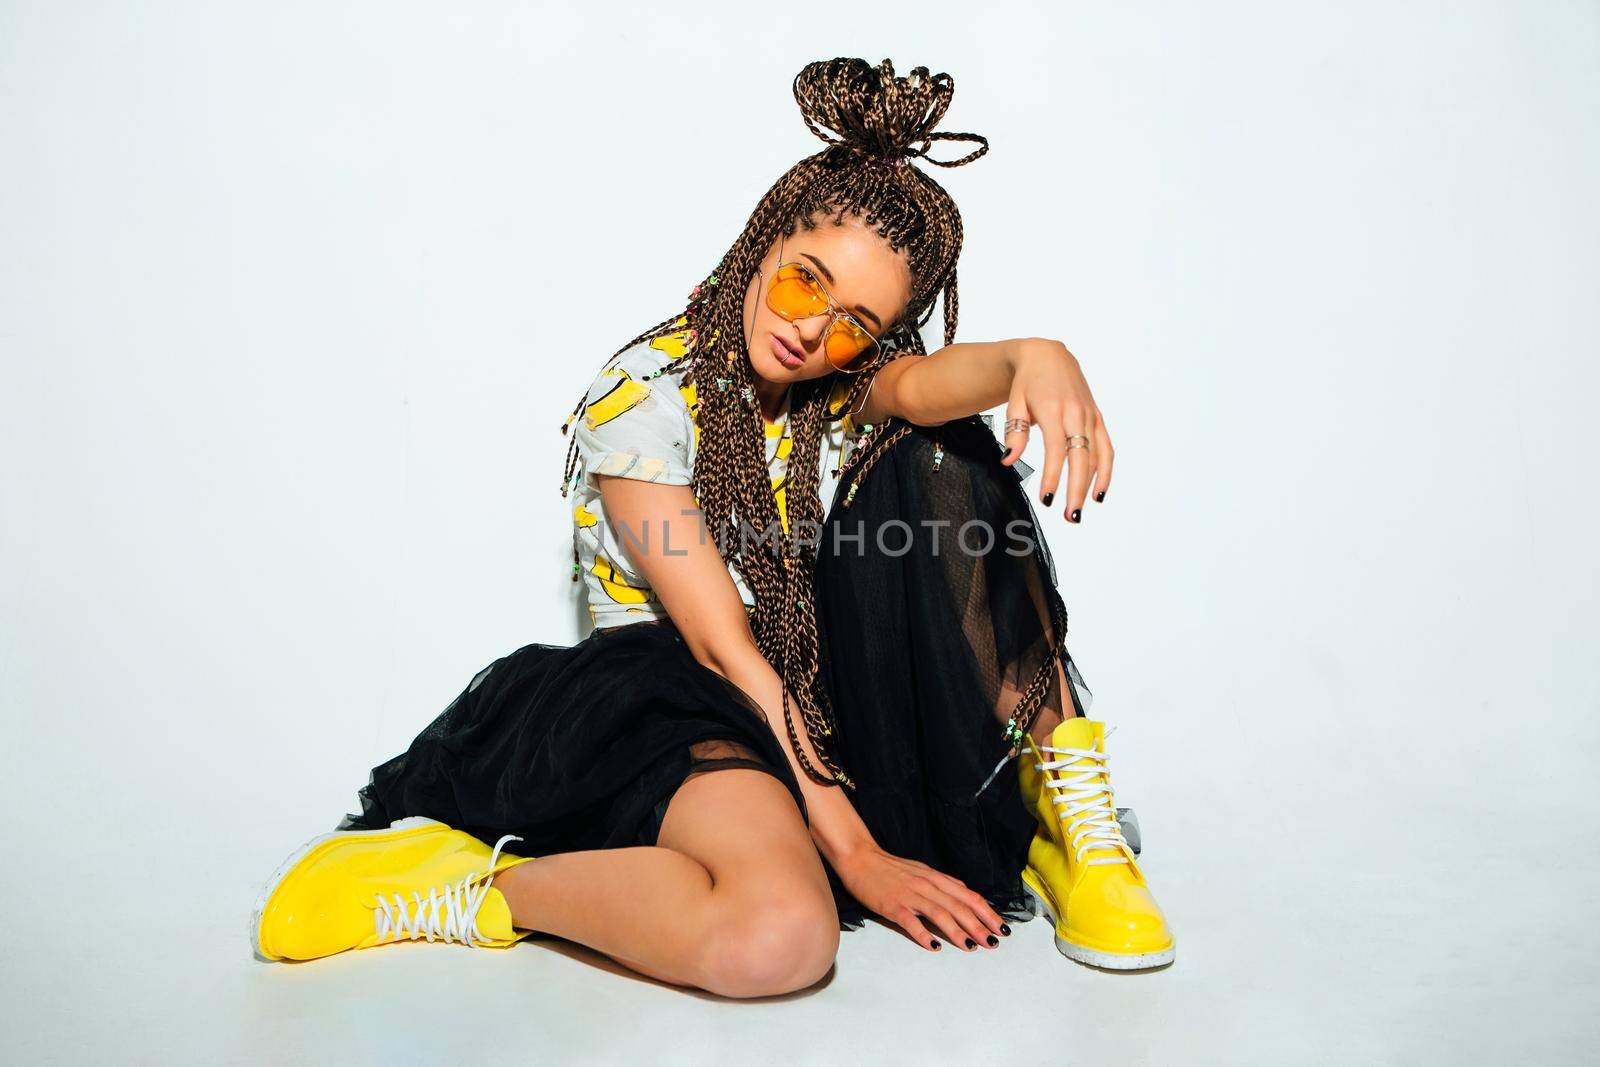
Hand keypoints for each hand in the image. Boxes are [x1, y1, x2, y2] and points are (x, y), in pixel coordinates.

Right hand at [833, 844, 1009, 951]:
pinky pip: (911, 922)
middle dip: (979, 926)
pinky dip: (924, 935)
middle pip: (958, 907)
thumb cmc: (890, 867)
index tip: (1001, 927)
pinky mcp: (892, 905)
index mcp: (935, 878)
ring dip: (958, 932)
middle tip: (993, 942)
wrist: (860, 858)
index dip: (987, 912)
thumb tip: (964, 892)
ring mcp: (909, 895)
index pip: (968, 896)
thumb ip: (942, 883)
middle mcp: (926, 885)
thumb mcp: (921, 870)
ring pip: (940, 914)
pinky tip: (935, 947)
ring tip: (971, 947)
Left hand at [999, 339, 1113, 521]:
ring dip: (1091, 486)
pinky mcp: (1097, 418)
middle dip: (1076, 489)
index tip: (1047, 499)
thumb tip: (1008, 461)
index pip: (1056, 449)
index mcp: (1053, 409)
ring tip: (1079, 512)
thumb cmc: (1027, 382)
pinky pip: (1106, 448)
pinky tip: (1098, 493)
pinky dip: (1105, 471)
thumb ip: (1014, 432)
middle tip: (1069, 517)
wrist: (1048, 355)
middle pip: (1080, 457)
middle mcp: (1076, 413)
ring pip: (1096, 456)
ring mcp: (1090, 416)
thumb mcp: (1014, 403)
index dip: (1053, 475)